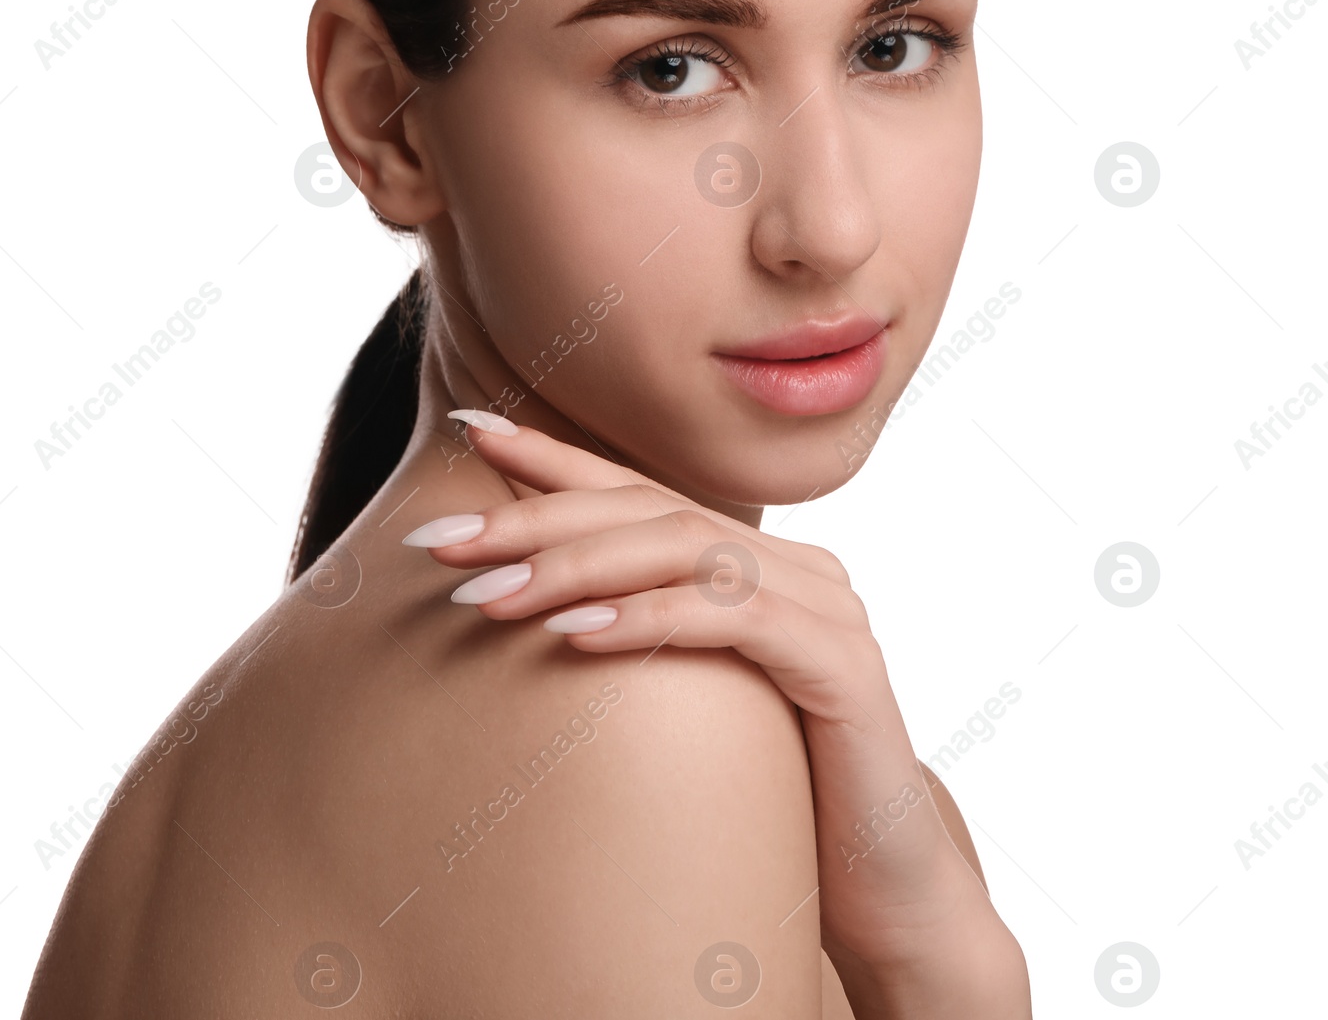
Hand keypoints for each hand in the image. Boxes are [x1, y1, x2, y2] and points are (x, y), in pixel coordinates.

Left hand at [404, 411, 1028, 1015]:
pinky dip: (649, 618)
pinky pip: (735, 618)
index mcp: (754, 563)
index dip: (554, 457)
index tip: (471, 433)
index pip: (639, 491)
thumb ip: (631, 642)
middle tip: (444, 542)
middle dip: (537, 516)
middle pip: (650, 510)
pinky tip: (576, 637)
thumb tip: (514, 611)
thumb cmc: (770, 796)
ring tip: (488, 595)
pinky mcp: (844, 666)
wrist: (883, 892)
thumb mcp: (685, 705)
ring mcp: (827, 608)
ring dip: (575, 566)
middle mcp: (795, 566)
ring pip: (687, 549)